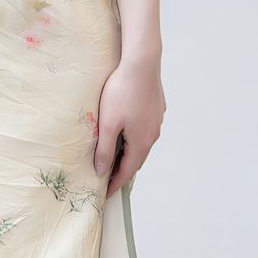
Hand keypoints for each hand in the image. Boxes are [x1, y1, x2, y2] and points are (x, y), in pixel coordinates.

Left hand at [92, 49, 164, 194]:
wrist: (141, 63)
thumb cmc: (122, 92)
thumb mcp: (108, 124)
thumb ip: (105, 149)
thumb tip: (101, 171)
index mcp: (141, 142)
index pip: (127, 172)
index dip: (115, 184)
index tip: (105, 194)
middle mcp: (152, 135)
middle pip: (136, 160)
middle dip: (122, 171)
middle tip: (107, 179)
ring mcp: (156, 122)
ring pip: (141, 145)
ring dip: (128, 154)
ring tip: (114, 157)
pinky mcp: (156, 109)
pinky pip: (144, 131)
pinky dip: (134, 139)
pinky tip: (124, 132)